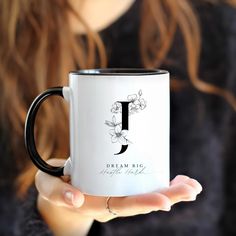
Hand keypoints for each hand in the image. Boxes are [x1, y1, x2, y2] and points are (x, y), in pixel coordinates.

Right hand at [35, 159, 201, 234]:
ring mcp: (118, 195)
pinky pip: (143, 188)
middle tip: (191, 190)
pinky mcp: (121, 186)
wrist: (60, 191)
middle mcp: (111, 203)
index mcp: (94, 203)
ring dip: (171, 192)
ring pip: (147, 196)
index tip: (164, 201)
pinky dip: (162, 185)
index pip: (121, 206)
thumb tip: (74, 199)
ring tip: (192, 186)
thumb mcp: (48, 186)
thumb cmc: (55, 186)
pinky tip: (177, 180)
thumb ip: (57, 192)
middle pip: (142, 203)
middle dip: (168, 197)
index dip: (142, 204)